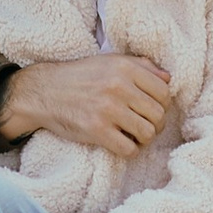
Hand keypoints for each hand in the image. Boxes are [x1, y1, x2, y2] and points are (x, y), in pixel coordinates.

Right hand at [0, 51, 174, 158]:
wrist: (43, 91)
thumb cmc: (80, 76)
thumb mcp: (110, 61)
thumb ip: (141, 66)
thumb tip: (168, 79)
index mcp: (125, 67)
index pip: (164, 92)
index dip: (162, 105)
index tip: (150, 110)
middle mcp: (119, 86)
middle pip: (158, 114)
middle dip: (155, 124)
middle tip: (144, 126)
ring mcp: (108, 109)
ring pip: (147, 133)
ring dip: (144, 139)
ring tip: (134, 135)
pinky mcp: (96, 130)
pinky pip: (129, 149)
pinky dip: (130, 150)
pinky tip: (122, 144)